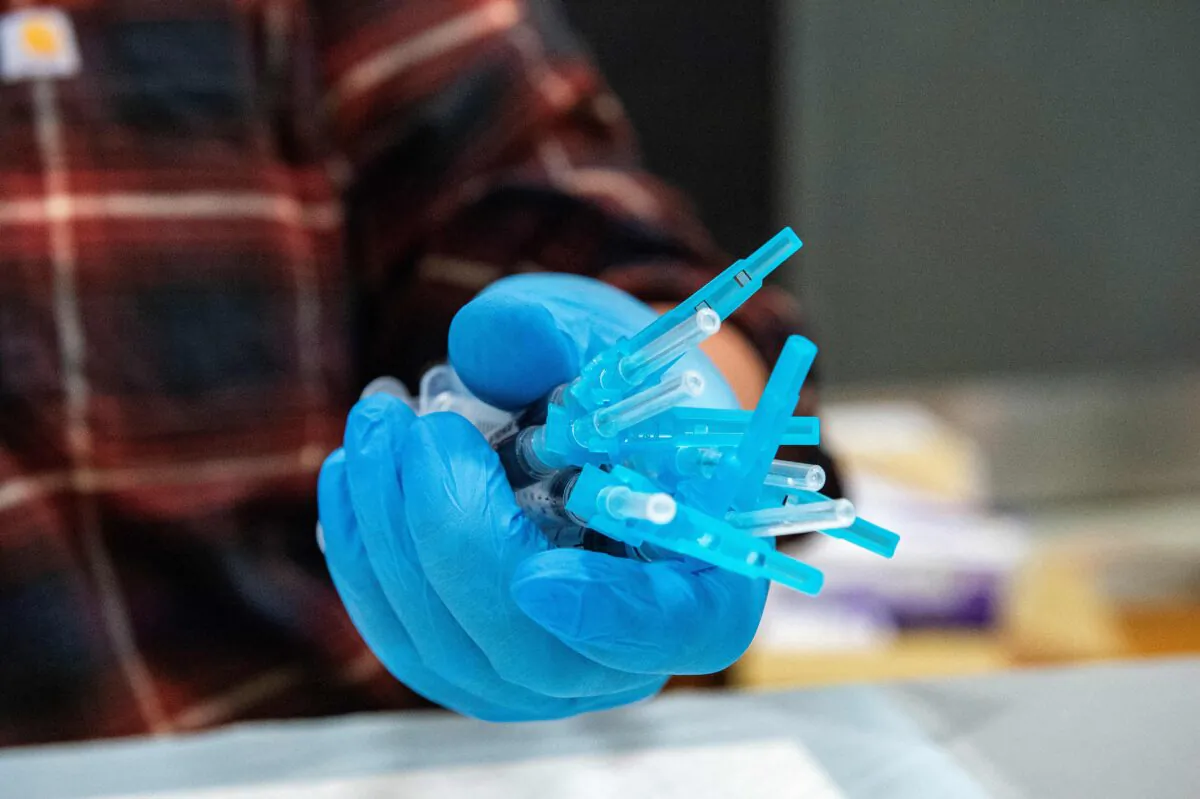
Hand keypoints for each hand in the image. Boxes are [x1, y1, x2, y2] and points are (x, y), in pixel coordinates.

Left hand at [319, 274, 767, 720]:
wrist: (588, 428)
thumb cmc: (613, 387)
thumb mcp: (606, 342)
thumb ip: (556, 337)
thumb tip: (483, 351)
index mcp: (701, 582)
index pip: (672, 629)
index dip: (609, 616)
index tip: (538, 574)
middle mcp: (624, 657)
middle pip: (530, 647)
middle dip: (447, 531)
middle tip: (404, 420)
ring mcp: (541, 678)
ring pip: (447, 646)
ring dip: (385, 528)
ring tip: (376, 417)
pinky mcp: (470, 668)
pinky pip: (402, 639)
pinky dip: (363, 556)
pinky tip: (355, 473)